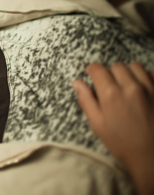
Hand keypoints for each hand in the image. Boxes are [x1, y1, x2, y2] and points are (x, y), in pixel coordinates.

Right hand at [72, 62, 153, 194]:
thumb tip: (77, 83)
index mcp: (111, 94)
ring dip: (129, 73)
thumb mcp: (98, 125)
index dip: (92, 71)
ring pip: (135, 66)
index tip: (92, 75)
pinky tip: (142, 89)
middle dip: (110, 73)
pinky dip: (146, 77)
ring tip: (127, 86)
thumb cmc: (124, 144)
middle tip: (110, 87)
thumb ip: (86, 101)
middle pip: (116, 66)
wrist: (152, 157)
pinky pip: (152, 73)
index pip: (97, 69)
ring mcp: (149, 88)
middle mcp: (131, 87)